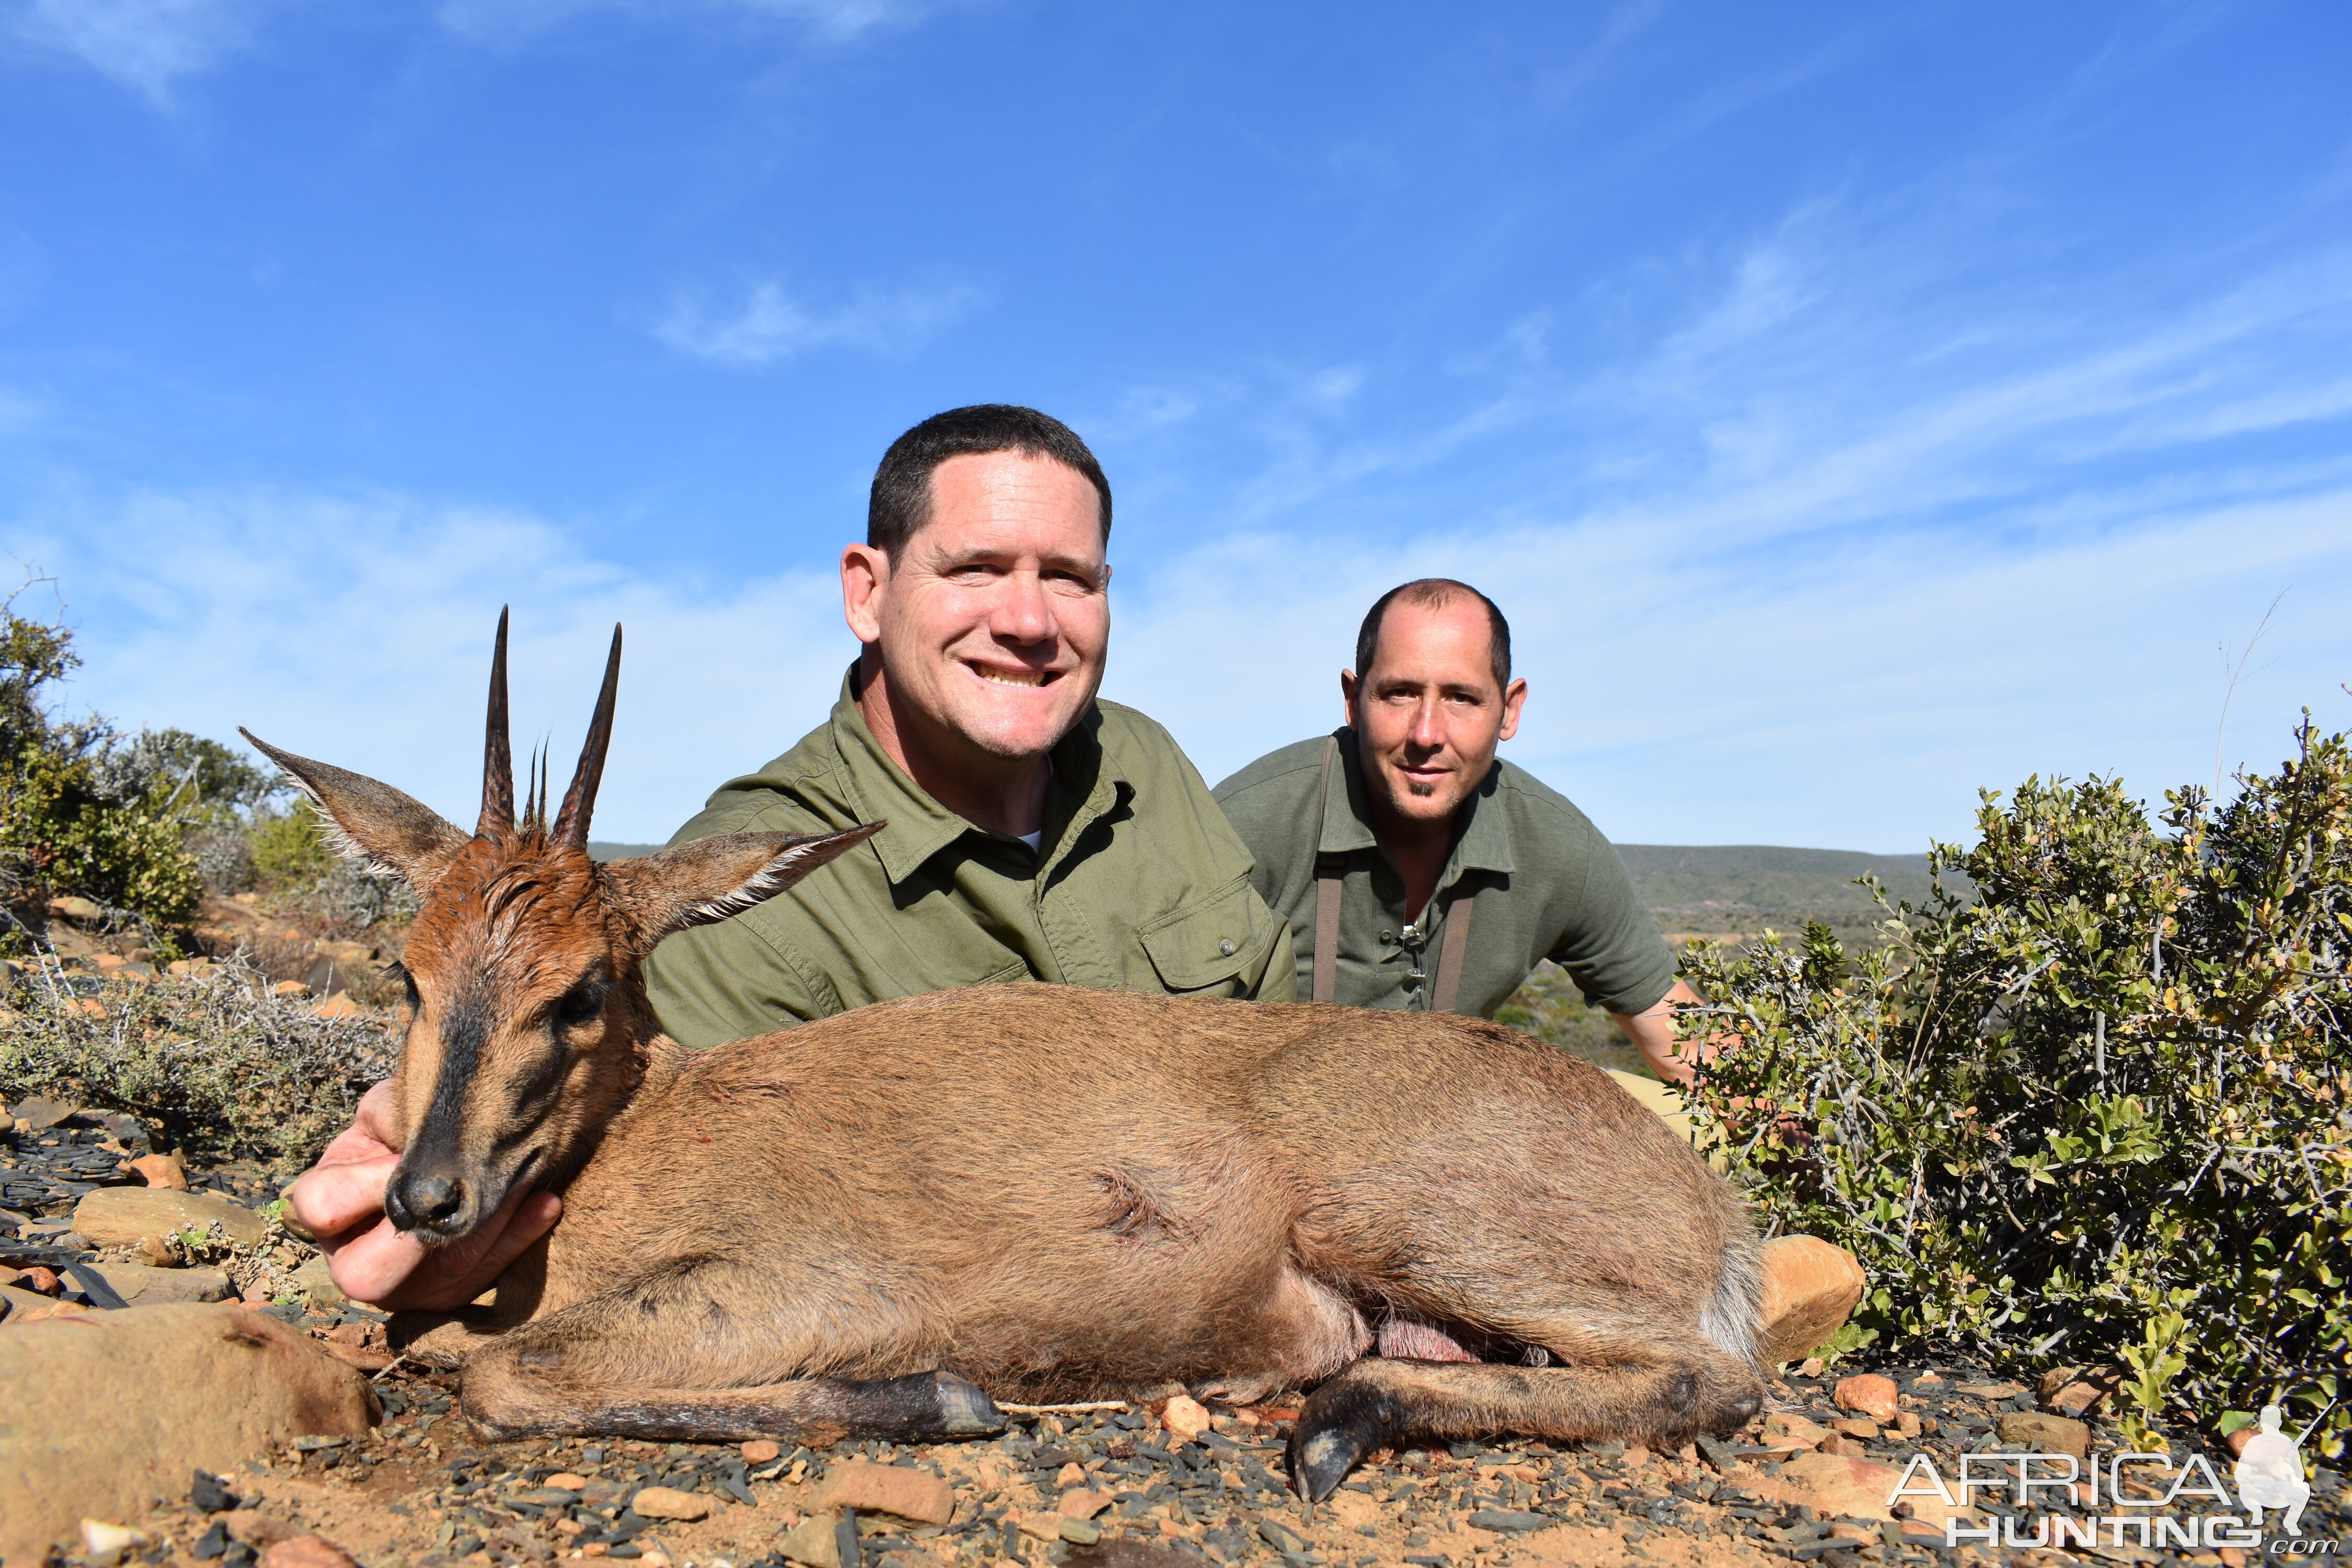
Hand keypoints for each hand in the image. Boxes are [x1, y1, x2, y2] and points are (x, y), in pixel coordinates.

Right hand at [284, 1081, 561, 1311]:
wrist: (450, 1154)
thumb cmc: (406, 1127)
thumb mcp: (389, 1109)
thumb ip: (391, 1116)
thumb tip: (418, 1143)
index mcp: (326, 1207)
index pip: (321, 1207)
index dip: (368, 1183)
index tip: (411, 1155)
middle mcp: (352, 1259)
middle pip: (367, 1276)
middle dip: (429, 1231)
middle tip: (474, 1186)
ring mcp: (400, 1289)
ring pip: (440, 1279)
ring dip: (491, 1227)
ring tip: (526, 1180)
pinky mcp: (446, 1298)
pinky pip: (482, 1283)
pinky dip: (517, 1240)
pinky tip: (545, 1204)